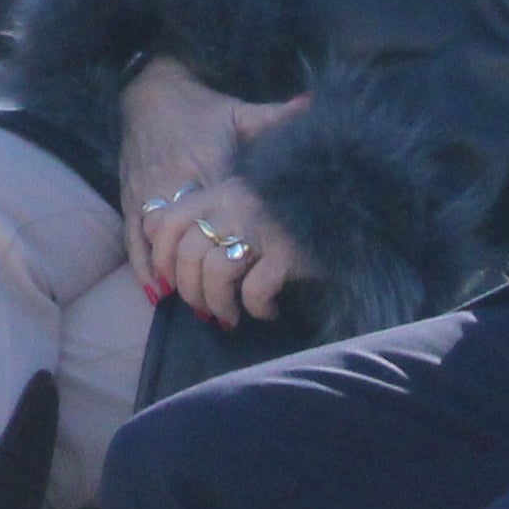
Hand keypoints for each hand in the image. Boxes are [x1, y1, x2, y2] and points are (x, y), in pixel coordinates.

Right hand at [114, 56, 268, 294]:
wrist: (149, 91)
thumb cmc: (202, 108)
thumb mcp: (240, 111)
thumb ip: (277, 117)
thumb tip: (314, 106)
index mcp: (207, 161)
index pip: (225, 211)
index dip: (240, 245)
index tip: (258, 273)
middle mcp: (176, 179)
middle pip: (192, 236)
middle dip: (209, 274)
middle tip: (229, 310)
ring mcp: (150, 189)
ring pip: (161, 243)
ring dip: (179, 278)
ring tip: (200, 309)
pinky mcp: (130, 195)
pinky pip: (134, 236)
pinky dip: (144, 266)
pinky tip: (156, 293)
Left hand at [156, 176, 305, 331]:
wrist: (347, 207)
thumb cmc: (290, 214)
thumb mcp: (245, 201)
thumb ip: (211, 215)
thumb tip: (163, 247)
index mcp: (220, 192)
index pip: (168, 221)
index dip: (161, 258)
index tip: (170, 283)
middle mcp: (236, 205)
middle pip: (189, 254)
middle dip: (190, 292)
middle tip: (204, 309)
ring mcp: (263, 227)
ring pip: (216, 273)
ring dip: (218, 305)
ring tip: (230, 316)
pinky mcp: (288, 253)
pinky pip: (255, 290)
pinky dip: (257, 309)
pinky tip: (268, 311)